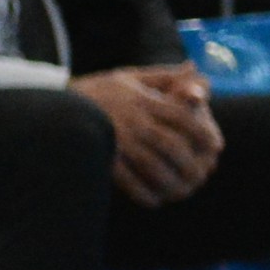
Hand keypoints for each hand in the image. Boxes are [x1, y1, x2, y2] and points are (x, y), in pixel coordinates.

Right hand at [74, 68, 220, 208]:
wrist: (52, 107)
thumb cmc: (99, 91)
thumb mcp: (131, 77)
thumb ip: (166, 77)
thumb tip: (197, 69)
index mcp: (141, 100)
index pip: (181, 115)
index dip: (203, 131)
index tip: (216, 146)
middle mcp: (131, 120)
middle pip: (170, 143)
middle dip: (191, 161)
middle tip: (203, 174)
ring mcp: (115, 140)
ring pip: (151, 164)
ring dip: (171, 180)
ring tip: (183, 191)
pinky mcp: (100, 157)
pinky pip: (125, 180)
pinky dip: (143, 192)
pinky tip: (155, 200)